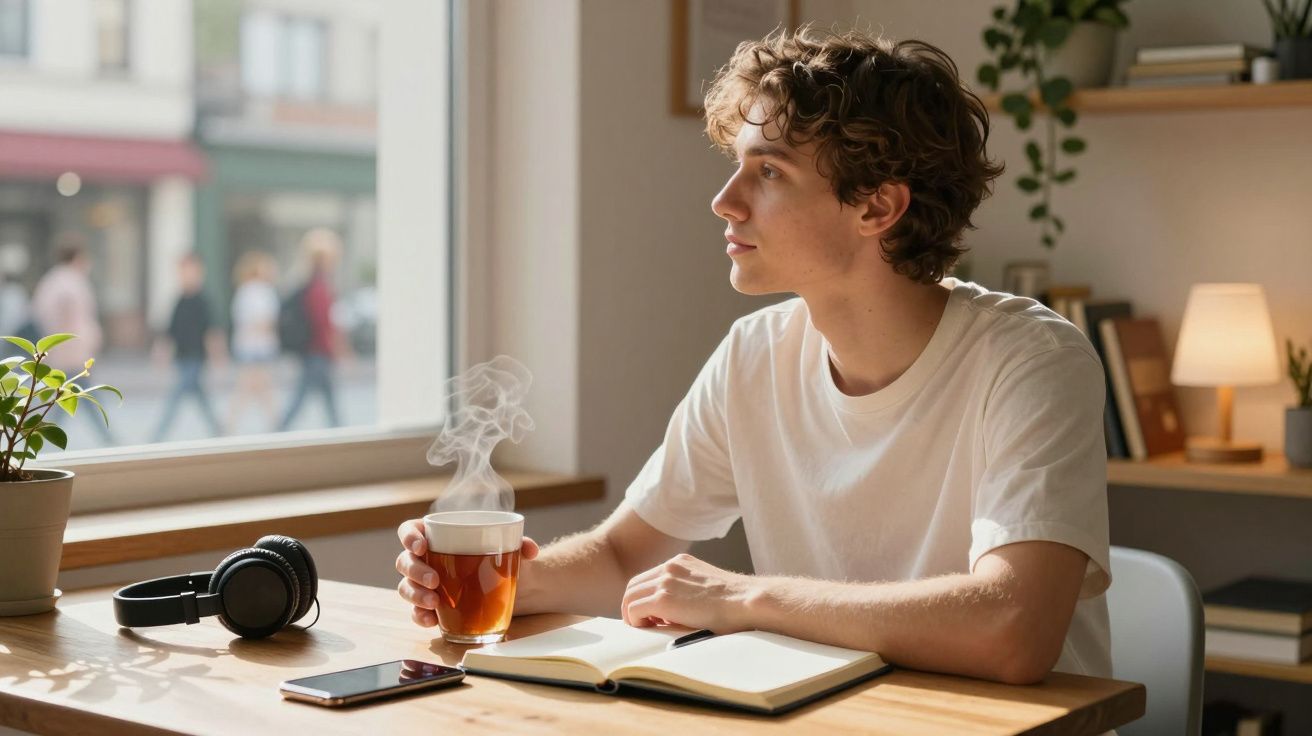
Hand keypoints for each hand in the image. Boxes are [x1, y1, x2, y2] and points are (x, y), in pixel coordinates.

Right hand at [395, 518, 539, 627]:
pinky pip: (416, 611)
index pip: (410, 530)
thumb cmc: (501, 559)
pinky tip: (432, 620)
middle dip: (415, 570)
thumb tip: (530, 549)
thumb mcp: (511, 549)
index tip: (422, 545)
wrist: (509, 588)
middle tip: (434, 580)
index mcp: (437, 536)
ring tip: (434, 603)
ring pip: (406, 587)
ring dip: (416, 595)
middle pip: (405, 561)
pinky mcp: (430, 606)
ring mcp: (425, 584)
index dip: (409, 536)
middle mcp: (426, 559)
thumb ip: (521, 544)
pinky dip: (420, 616)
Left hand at [620, 553, 755, 633]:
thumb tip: (671, 613)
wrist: (747, 601)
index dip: (645, 597)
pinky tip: (650, 629)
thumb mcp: (707, 587)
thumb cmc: (736, 603)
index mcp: (680, 563)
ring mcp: (665, 582)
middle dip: (633, 605)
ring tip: (647, 628)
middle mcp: (669, 567)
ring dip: (633, 614)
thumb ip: (687, 592)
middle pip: (633, 585)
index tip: (652, 615)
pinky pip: (634, 610)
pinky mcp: (663, 599)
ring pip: (629, 597)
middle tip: (644, 623)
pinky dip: (636, 621)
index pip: (648, 578)